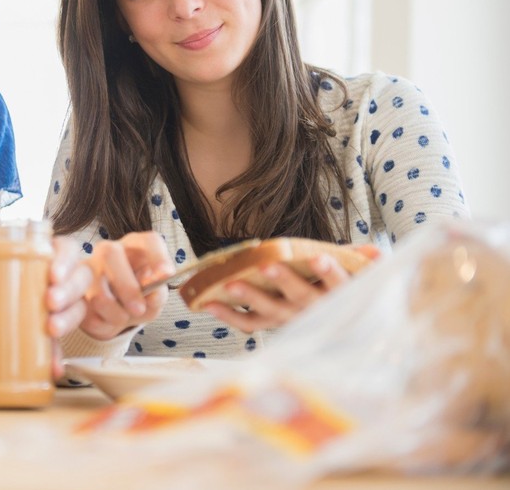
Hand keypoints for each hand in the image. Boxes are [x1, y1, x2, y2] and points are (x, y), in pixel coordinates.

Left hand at [0, 236, 93, 378]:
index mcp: (38, 256)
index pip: (64, 248)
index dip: (66, 258)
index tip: (53, 272)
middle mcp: (52, 281)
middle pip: (79, 277)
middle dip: (69, 290)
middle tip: (50, 301)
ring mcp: (54, 310)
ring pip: (78, 308)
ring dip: (70, 318)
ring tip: (51, 329)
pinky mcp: (48, 339)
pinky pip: (61, 345)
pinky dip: (57, 357)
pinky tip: (53, 368)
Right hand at [78, 231, 171, 340]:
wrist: (113, 314)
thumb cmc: (139, 298)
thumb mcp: (153, 298)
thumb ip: (156, 294)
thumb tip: (151, 294)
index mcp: (135, 247)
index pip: (148, 240)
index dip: (158, 255)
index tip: (166, 274)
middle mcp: (108, 250)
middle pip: (110, 254)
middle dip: (126, 286)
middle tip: (139, 309)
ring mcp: (87, 268)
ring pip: (95, 287)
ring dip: (115, 313)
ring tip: (123, 318)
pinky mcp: (72, 290)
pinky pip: (87, 310)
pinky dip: (102, 323)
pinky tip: (107, 319)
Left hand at [203, 244, 380, 330]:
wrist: (342, 329)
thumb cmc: (348, 291)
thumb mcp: (363, 277)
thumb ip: (366, 264)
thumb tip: (374, 251)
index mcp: (338, 296)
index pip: (337, 285)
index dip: (328, 272)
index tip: (318, 258)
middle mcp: (313, 310)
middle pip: (298, 297)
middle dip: (283, 281)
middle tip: (267, 265)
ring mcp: (290, 318)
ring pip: (270, 311)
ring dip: (249, 298)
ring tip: (230, 284)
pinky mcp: (271, 324)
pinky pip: (248, 324)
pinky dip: (227, 316)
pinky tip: (207, 303)